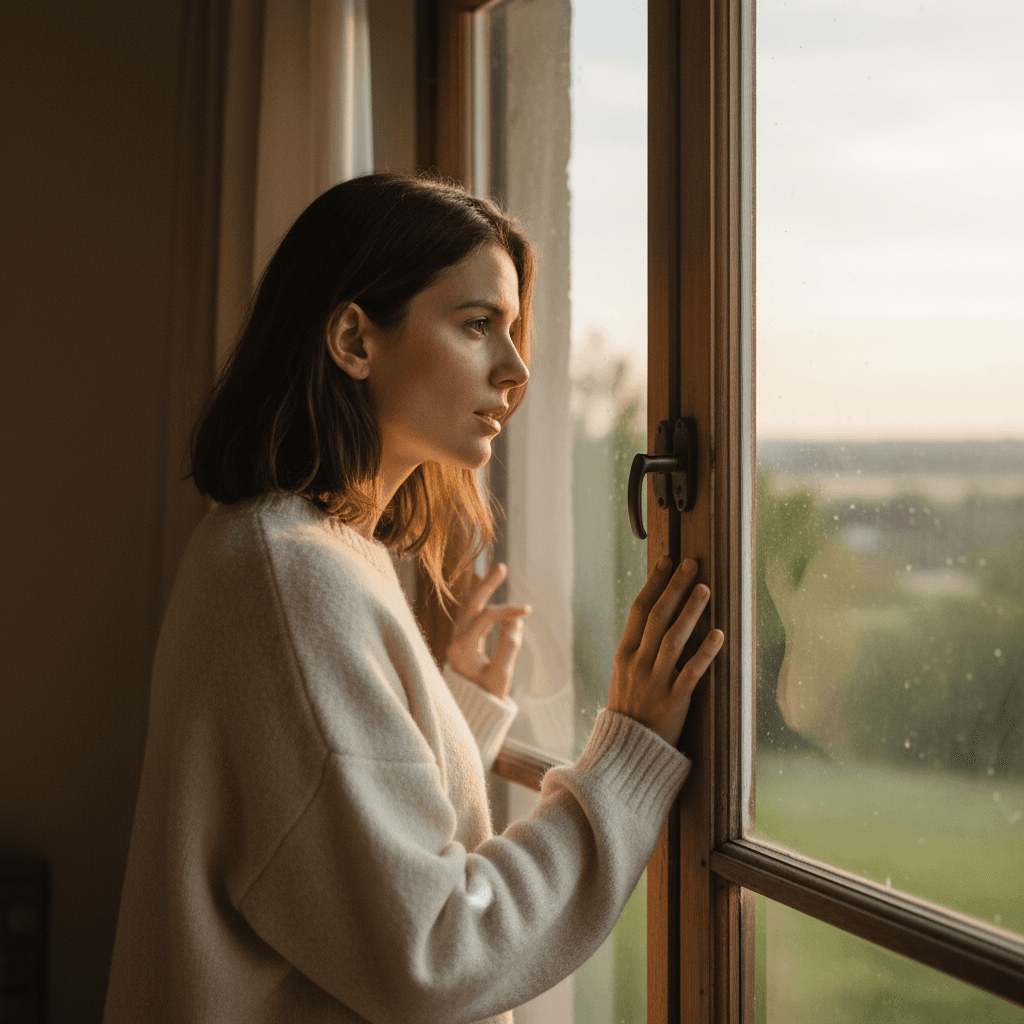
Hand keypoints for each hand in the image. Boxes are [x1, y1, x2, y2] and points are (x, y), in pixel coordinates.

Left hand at [447, 563, 530, 699]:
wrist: (471, 716)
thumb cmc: (487, 700)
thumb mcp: (500, 677)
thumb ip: (508, 648)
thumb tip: (516, 624)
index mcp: (461, 649)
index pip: (486, 618)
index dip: (508, 611)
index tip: (528, 612)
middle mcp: (454, 642)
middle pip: (470, 605)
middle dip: (486, 586)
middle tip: (502, 567)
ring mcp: (456, 642)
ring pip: (468, 609)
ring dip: (483, 591)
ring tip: (496, 573)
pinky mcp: (461, 645)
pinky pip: (470, 618)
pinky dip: (481, 604)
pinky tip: (488, 594)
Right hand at [609, 556, 723, 745]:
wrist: (624, 754)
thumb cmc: (630, 712)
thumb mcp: (624, 677)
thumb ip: (638, 650)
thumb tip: (655, 621)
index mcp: (624, 655)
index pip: (639, 610)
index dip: (654, 583)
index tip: (667, 561)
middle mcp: (637, 664)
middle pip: (657, 617)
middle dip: (675, 587)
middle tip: (692, 564)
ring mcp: (654, 682)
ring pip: (673, 639)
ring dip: (690, 611)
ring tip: (706, 588)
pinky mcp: (673, 701)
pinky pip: (691, 672)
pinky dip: (705, 653)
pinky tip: (719, 635)